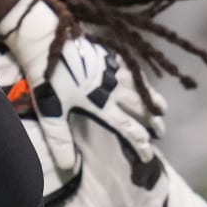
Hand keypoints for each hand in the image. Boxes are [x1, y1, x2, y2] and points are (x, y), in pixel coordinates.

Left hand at [36, 36, 165, 166]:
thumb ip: (60, 140)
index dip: (140, 144)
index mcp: (100, 103)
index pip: (127, 129)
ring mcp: (110, 68)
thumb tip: (68, 167)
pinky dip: (136, 74)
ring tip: (162, 108)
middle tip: (161, 131)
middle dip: (153, 121)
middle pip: (140, 107)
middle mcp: (111, 87)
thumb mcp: (50, 111)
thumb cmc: (46, 76)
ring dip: (152, 98)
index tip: (149, 156)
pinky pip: (127, 65)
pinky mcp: (104, 52)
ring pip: (139, 86)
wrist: (44, 39)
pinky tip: (137, 76)